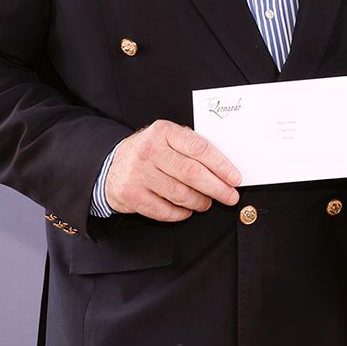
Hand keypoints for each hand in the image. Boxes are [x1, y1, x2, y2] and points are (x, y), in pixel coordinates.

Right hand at [104, 120, 241, 221]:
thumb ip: (191, 146)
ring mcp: (138, 173)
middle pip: (193, 173)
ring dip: (200, 202)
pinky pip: (164, 210)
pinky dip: (180, 213)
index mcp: (163, 131)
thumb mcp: (167, 139)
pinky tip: (187, 210)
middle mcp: (149, 150)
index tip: (235, 178)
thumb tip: (225, 167)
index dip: (221, 165)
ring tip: (207, 203)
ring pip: (181, 194)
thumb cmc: (150, 152)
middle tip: (230, 196)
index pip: (199, 148)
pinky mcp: (131, 194)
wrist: (111, 166)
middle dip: (217, 188)